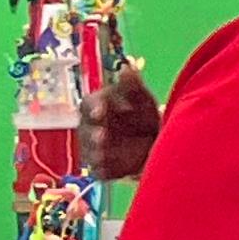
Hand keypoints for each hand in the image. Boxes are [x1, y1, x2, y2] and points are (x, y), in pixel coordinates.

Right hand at [83, 63, 163, 183]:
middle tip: (102, 136)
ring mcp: (94, 149)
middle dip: (93, 134)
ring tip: (104, 153)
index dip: (94, 107)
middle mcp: (90, 128)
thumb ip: (133, 85)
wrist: (153, 143)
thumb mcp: (142, 99)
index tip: (101, 111)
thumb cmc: (142, 114)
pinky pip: (101, 171)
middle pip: (85, 130)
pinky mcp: (103, 168)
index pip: (88, 104)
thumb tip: (127, 69)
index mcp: (97, 106)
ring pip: (89, 152)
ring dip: (96, 153)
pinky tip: (112, 171)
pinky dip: (105, 171)